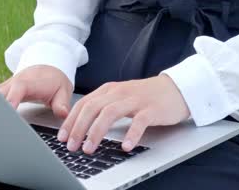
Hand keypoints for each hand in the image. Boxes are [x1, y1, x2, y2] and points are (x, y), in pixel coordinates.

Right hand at [0, 64, 72, 117]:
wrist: (48, 70)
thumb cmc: (55, 82)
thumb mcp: (63, 91)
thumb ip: (62, 103)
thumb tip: (63, 113)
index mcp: (31, 82)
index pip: (19, 88)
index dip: (12, 98)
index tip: (8, 110)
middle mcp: (15, 82)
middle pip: (0, 91)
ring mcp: (7, 86)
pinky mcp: (2, 91)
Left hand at [59, 76, 190, 154]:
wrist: (175, 89)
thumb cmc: (145, 96)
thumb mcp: (120, 97)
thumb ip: (102, 107)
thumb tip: (80, 125)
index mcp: (109, 90)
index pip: (84, 104)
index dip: (71, 121)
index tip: (62, 137)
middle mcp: (119, 93)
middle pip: (92, 108)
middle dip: (79, 128)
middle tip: (72, 146)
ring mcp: (135, 100)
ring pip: (110, 113)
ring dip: (96, 132)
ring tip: (90, 148)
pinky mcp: (151, 109)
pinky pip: (139, 122)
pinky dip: (130, 134)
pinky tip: (125, 146)